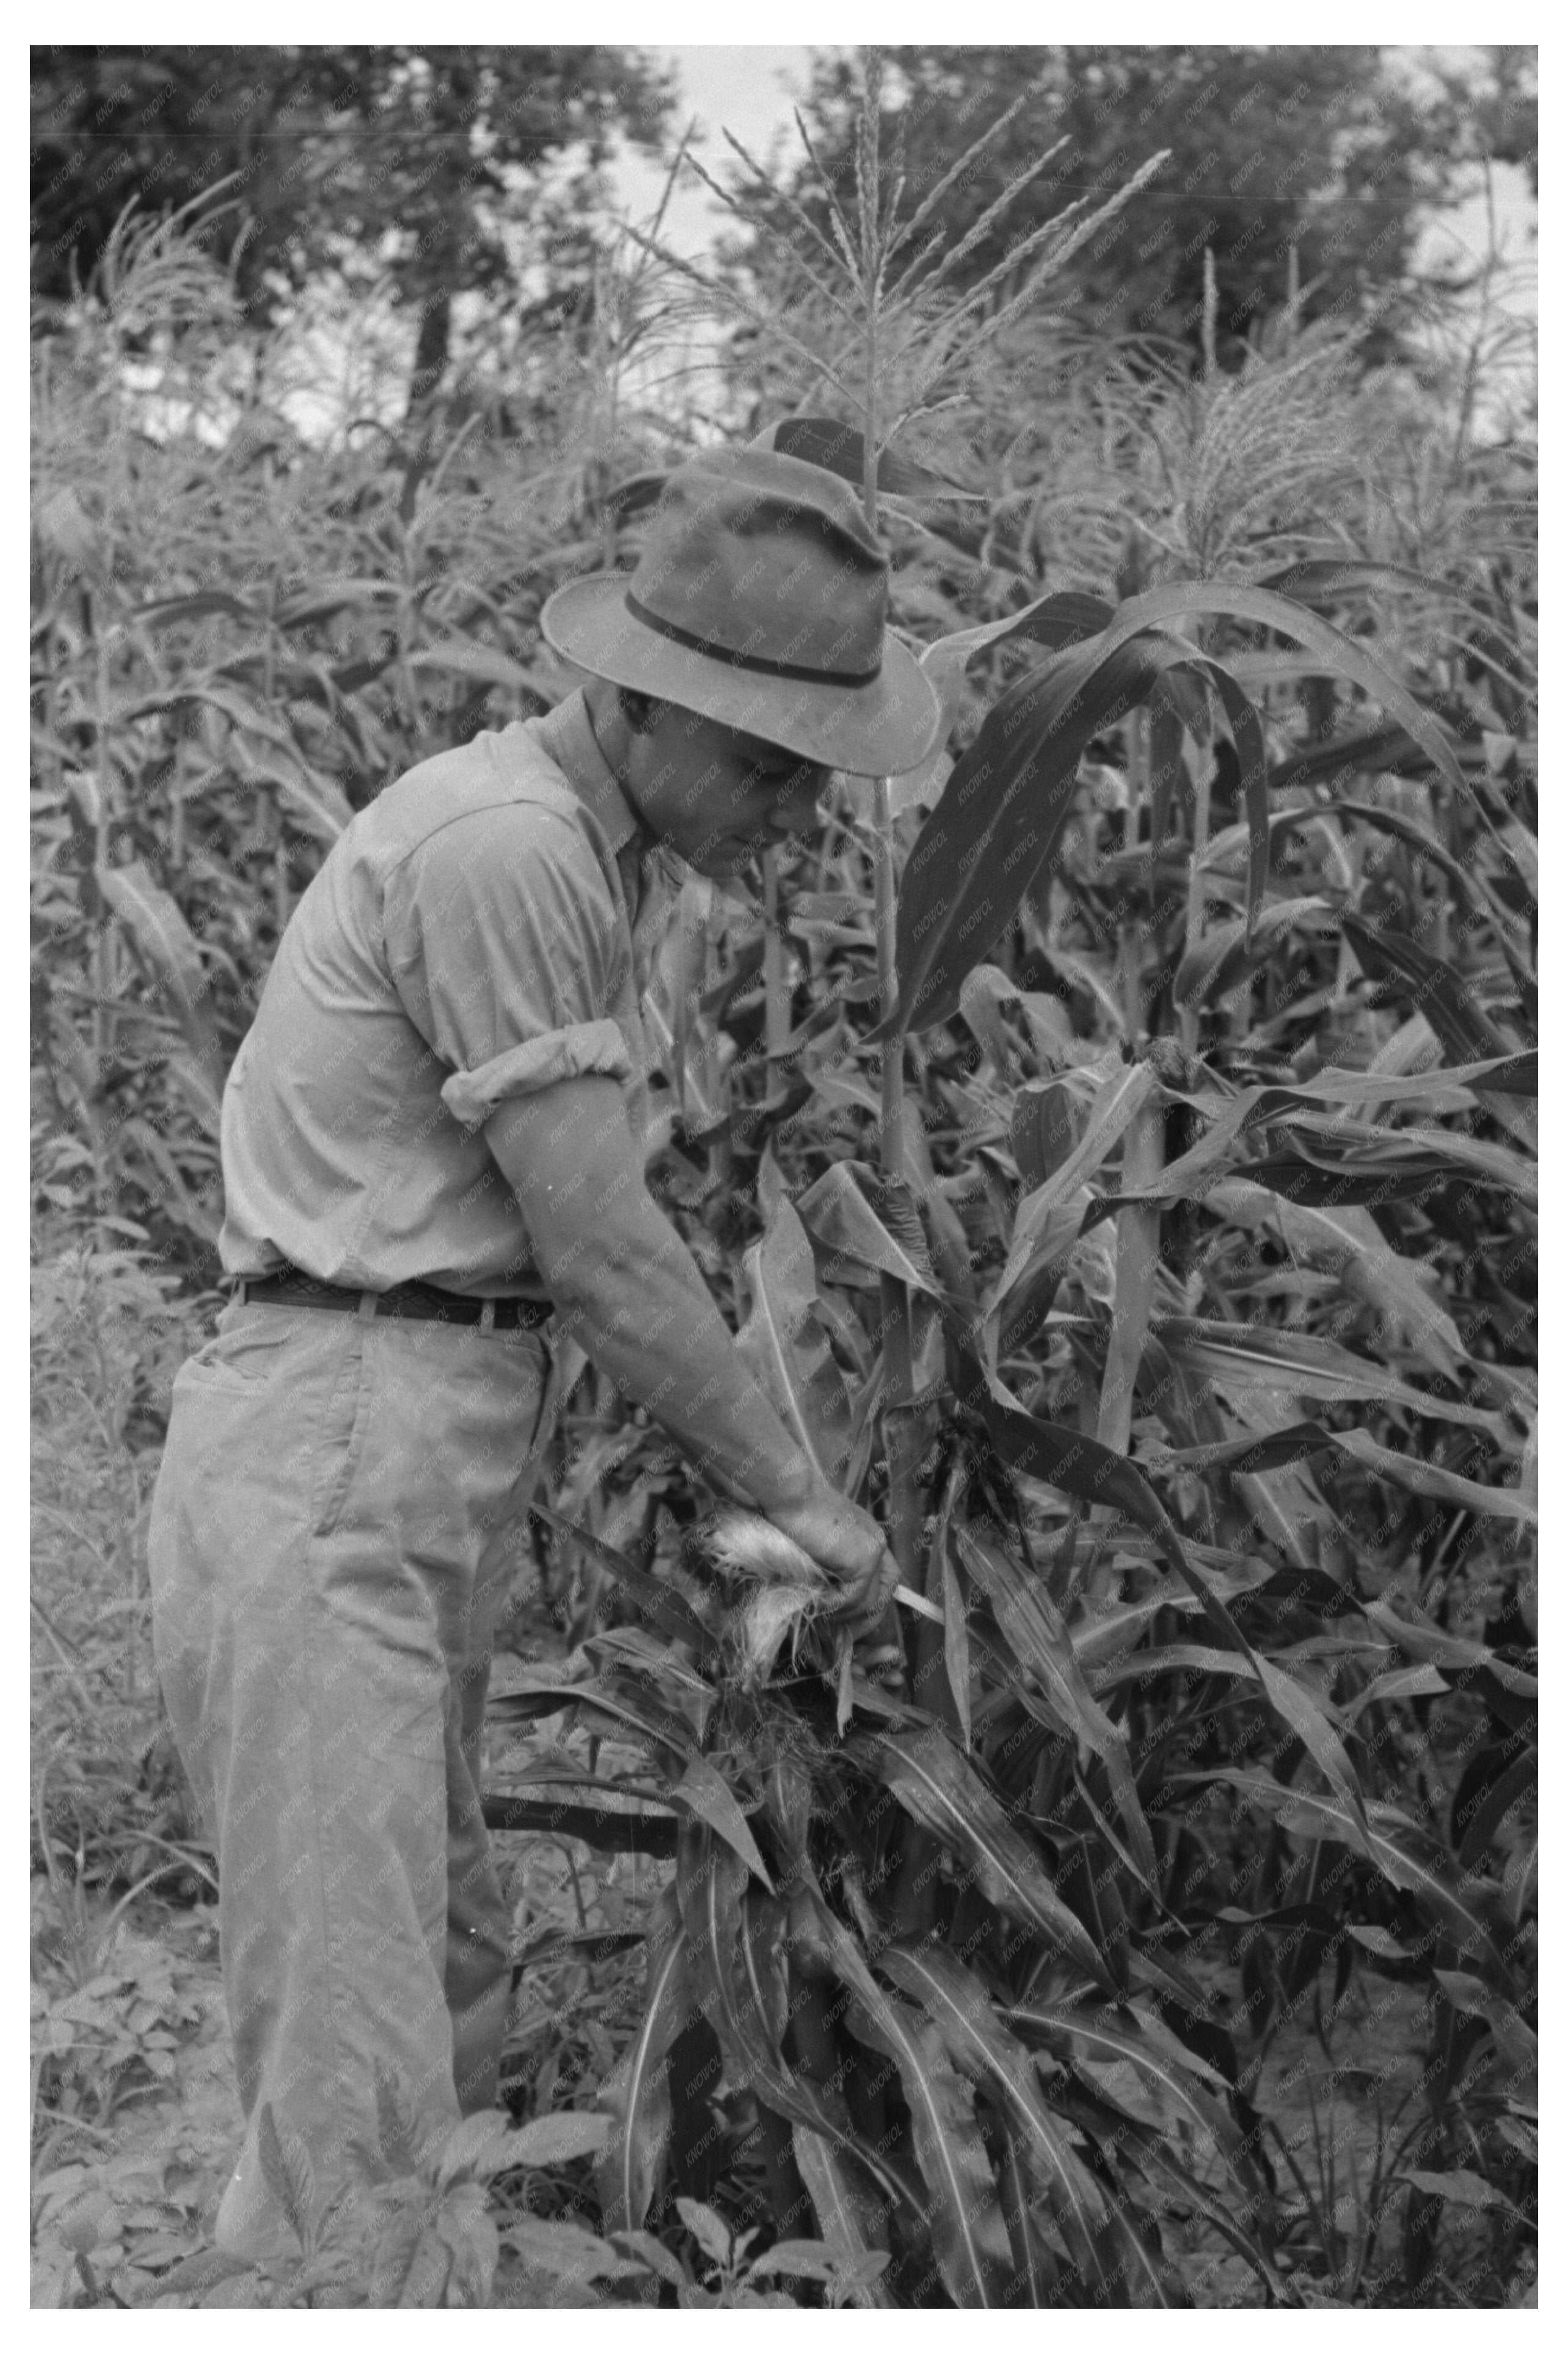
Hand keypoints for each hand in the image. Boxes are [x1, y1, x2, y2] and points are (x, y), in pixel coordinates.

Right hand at [765, 1483, 898, 1630]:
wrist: (790, 1494)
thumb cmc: (792, 1514)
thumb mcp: (816, 1546)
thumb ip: (830, 1566)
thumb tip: (825, 1598)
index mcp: (867, 1537)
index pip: (885, 1577)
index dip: (871, 1600)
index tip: (850, 1618)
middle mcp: (876, 1542)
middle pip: (885, 1592)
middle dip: (865, 1616)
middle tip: (841, 1630)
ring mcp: (873, 1550)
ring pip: (867, 1601)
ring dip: (841, 1613)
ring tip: (817, 1609)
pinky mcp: (864, 1559)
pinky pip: (854, 1598)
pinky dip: (834, 1606)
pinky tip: (815, 1600)